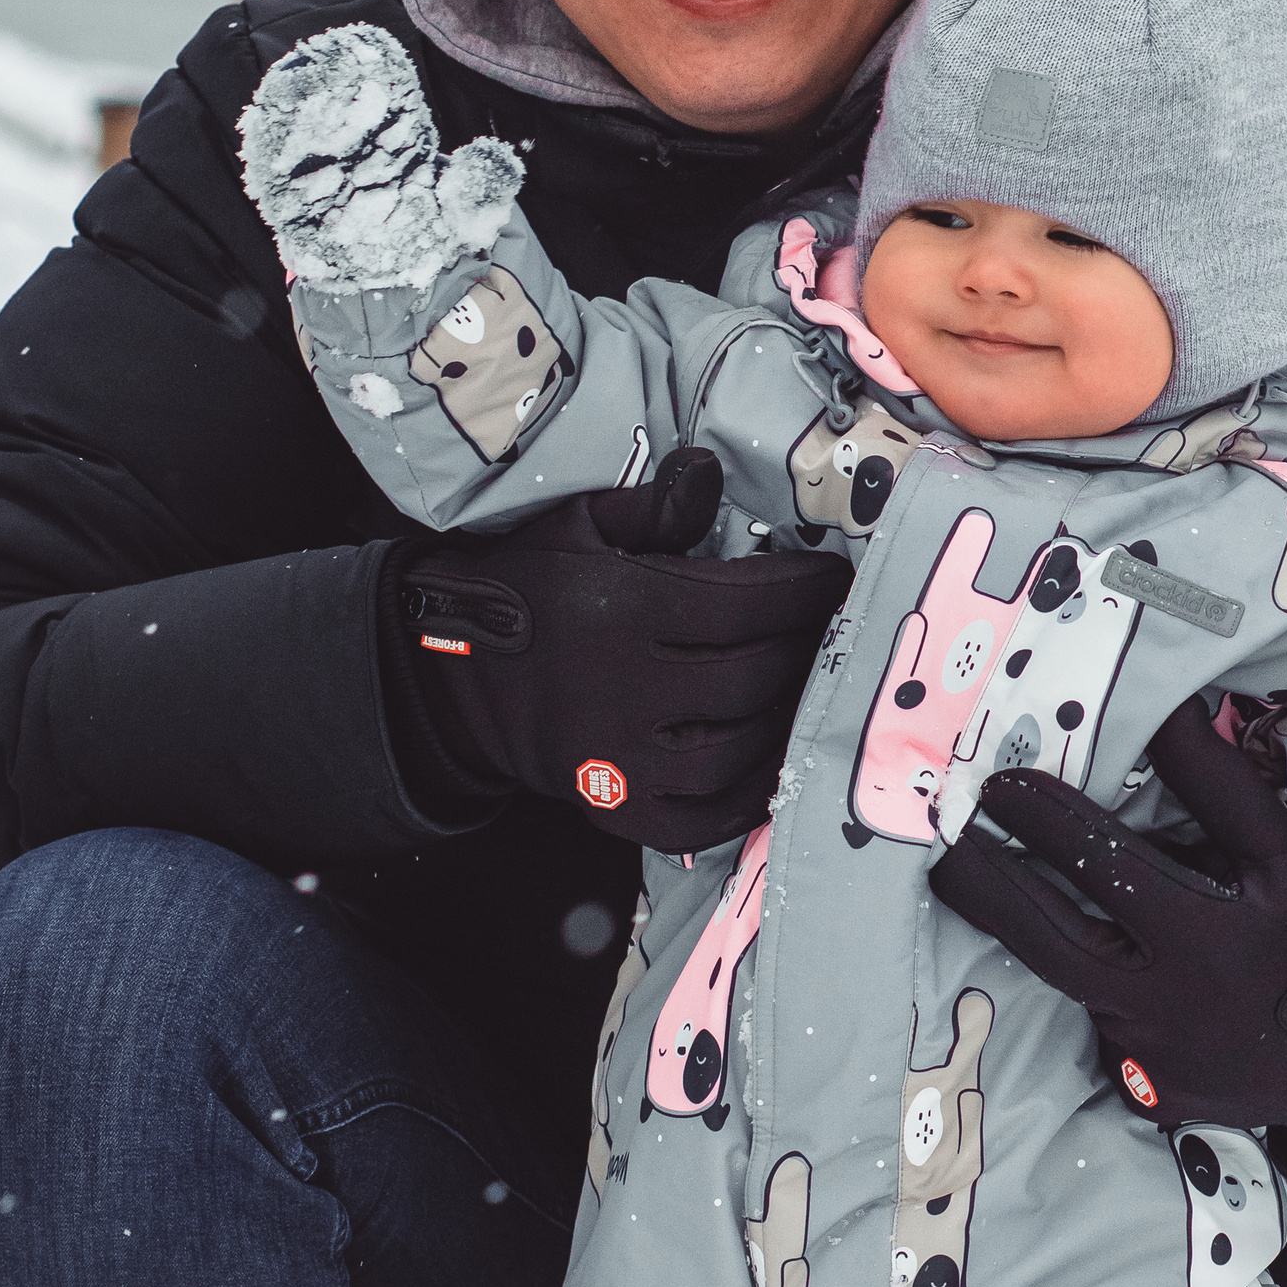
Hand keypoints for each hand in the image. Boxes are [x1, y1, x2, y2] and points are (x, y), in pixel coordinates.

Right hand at [389, 446, 846, 846]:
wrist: (455, 675)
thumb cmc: (529, 588)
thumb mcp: (576, 525)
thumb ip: (653, 505)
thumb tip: (711, 468)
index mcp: (620, 611)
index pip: (746, 605)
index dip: (804, 591)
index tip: (831, 579)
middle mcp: (621, 691)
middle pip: (752, 679)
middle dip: (804, 651)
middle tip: (827, 631)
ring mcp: (618, 761)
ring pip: (737, 752)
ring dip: (784, 719)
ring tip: (803, 686)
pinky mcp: (614, 810)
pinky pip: (703, 817)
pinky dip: (748, 794)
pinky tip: (767, 756)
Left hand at [927, 699, 1286, 1155]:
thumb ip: (1218, 785)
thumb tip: (1165, 706)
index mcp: (1207, 931)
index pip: (1102, 861)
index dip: (1042, 818)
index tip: (999, 781)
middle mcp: (1169, 1001)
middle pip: (1048, 939)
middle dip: (984, 888)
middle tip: (943, 847)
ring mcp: (1158, 1059)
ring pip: (1074, 989)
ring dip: (1034, 939)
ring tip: (984, 891)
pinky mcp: (1159, 1098)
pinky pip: (1112, 1038)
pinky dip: (1107, 999)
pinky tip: (1119, 974)